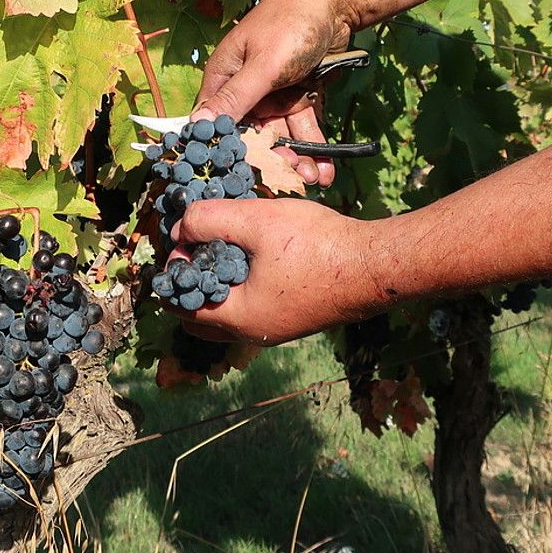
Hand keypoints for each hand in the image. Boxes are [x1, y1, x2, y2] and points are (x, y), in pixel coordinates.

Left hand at [167, 197, 384, 343]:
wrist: (377, 266)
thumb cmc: (317, 245)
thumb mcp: (257, 221)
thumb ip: (210, 220)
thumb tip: (181, 225)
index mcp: (239, 319)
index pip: (181, 306)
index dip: (174, 272)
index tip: (184, 239)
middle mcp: (255, 333)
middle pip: (202, 317)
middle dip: (192, 283)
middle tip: (198, 247)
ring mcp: (278, 329)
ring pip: (230, 312)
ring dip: (220, 282)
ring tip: (226, 243)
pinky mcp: (296, 317)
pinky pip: (256, 307)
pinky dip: (244, 285)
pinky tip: (257, 251)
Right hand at [191, 0, 355, 186]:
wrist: (335, 2)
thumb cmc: (290, 24)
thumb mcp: (262, 65)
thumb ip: (234, 98)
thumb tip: (196, 126)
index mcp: (225, 78)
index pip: (214, 122)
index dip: (223, 150)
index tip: (237, 179)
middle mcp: (246, 90)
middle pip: (251, 135)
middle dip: (270, 160)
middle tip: (291, 180)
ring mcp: (274, 95)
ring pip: (280, 136)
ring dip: (297, 158)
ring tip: (315, 179)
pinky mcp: (299, 97)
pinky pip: (303, 128)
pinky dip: (315, 148)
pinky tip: (327, 169)